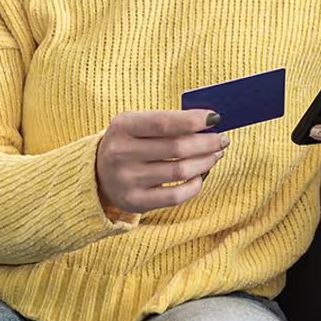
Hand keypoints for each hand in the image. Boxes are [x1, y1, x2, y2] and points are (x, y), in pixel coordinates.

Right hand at [96, 109, 229, 215]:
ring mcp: (127, 180)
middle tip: (222, 139)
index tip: (215, 118)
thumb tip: (210, 122)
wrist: (98, 174)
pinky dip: (194, 185)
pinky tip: (201, 175)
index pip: (164, 122)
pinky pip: (175, 196)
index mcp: (123, 126)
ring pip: (180, 171)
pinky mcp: (135, 202)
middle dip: (207, 142)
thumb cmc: (129, 142)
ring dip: (205, 161)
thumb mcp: (137, 124)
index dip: (193, 120)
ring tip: (215, 154)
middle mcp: (121, 153)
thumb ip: (168, 121)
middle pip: (176, 148)